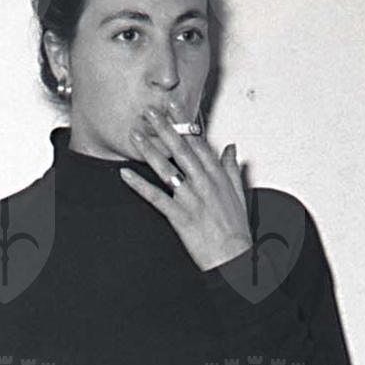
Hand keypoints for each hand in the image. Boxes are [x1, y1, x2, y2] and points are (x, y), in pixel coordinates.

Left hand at [122, 104, 253, 274]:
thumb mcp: (239, 194)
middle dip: (165, 128)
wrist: (234, 258)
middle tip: (150, 111)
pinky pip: (155, 197)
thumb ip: (232, 168)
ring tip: (136, 134)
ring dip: (149, 150)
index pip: (199, 143)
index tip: (174, 106)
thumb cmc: (236, 228)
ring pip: (167, 169)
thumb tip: (230, 148)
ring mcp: (191, 199)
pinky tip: (125, 175)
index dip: (185, 123)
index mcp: (217, 176)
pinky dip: (139, 185)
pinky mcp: (179, 216)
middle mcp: (204, 183)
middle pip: (181, 149)